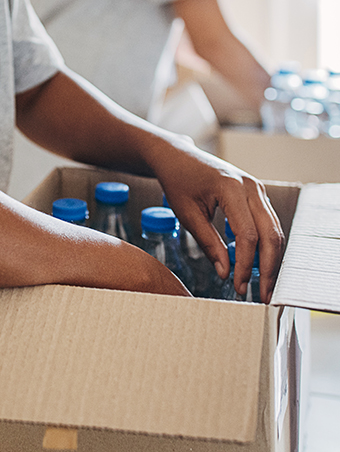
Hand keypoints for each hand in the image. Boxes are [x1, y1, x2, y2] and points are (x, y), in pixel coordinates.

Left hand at [152, 140, 283, 302]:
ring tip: (263, 285)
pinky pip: (268, 223)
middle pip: (270, 234)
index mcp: (231, 188)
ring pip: (274, 230)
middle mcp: (251, 186)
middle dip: (268, 268)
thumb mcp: (188, 214)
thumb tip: (225, 272)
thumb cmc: (178, 182)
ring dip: (270, 259)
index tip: (239, 286)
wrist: (177, 157)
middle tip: (263, 295)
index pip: (248, 234)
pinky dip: (266, 246)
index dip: (246, 264)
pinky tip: (258, 265)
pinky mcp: (257, 194)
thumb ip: (209, 243)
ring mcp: (257, 188)